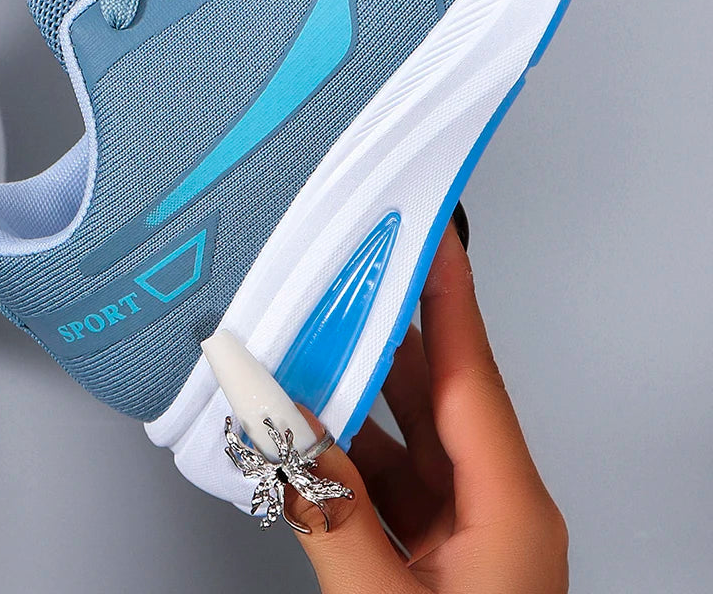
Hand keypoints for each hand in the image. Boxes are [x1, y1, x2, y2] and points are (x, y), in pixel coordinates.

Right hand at [287, 224, 567, 592]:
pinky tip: (297, 440)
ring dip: (343, 402)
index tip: (426, 232)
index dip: (445, 293)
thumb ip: (331, 515)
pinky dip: (339, 457)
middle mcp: (496, 513)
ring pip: (401, 438)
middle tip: (331, 282)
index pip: (471, 373)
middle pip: (432, 394)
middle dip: (372, 337)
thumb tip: (283, 433)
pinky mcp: (437, 562)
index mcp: (511, 512)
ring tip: (289, 359)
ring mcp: (467, 538)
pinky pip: (386, 482)